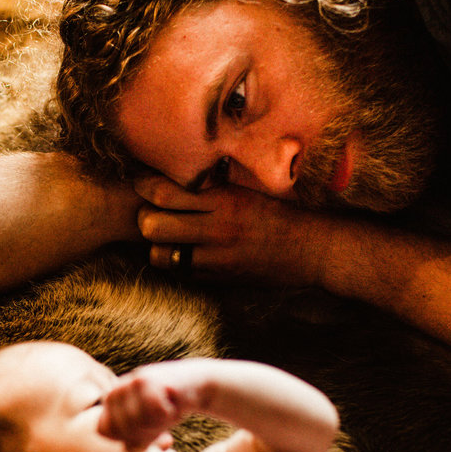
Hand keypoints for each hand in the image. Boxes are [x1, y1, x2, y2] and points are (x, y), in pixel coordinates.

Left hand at [98, 361, 211, 451]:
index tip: (145, 437)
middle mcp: (117, 388)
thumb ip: (135, 442)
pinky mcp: (149, 378)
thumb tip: (128, 449)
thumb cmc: (169, 408)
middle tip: (161, 428)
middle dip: (144, 435)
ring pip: (137, 421)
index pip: (103, 429)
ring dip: (158, 424)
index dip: (124, 438)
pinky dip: (167, 414)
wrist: (196, 384)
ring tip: (167, 414)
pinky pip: (154, 411)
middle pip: (121, 428)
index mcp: (112, 399)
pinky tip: (173, 404)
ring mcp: (131, 381)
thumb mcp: (150, 430)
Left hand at [134, 174, 333, 285]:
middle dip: (145, 218)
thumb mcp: (245, 191)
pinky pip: (179, 272)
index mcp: (223, 199)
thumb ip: (210, 186)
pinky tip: (186, 253)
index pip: (164, 192)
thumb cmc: (276, 214)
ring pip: (159, 254)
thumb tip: (173, 173)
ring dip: (157, 245)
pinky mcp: (217, 278)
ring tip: (167, 238)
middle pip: (152, 225)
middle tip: (151, 213)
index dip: (144, 186)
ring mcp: (215, 257)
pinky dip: (176, 262)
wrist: (309, 249)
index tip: (141, 182)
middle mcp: (216, 229)